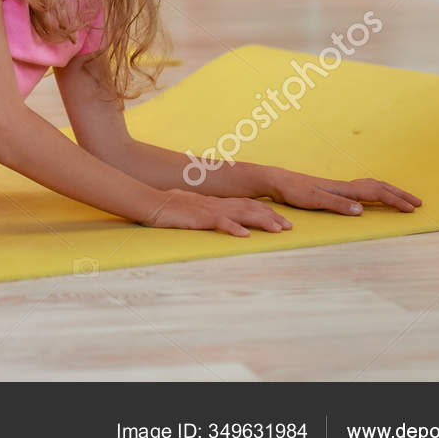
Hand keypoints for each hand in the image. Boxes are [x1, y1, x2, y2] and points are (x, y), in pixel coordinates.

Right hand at [142, 189, 291, 236]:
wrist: (149, 202)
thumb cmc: (166, 207)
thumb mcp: (189, 209)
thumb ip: (203, 212)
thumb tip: (211, 218)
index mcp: (215, 203)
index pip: (245, 205)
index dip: (265, 211)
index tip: (280, 220)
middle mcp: (216, 204)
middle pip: (249, 208)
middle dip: (271, 217)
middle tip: (289, 226)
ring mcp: (208, 210)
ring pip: (240, 214)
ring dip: (260, 221)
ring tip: (277, 230)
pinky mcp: (199, 218)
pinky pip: (219, 223)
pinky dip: (233, 228)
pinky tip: (245, 235)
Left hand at [263, 168, 420, 214]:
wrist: (278, 181)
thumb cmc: (293, 190)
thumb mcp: (314, 200)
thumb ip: (337, 204)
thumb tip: (361, 210)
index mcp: (344, 189)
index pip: (376, 194)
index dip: (395, 201)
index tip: (413, 209)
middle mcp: (345, 186)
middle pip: (379, 188)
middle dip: (399, 195)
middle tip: (418, 203)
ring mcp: (340, 187)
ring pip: (372, 186)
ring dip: (390, 192)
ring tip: (403, 198)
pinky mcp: (334, 189)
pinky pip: (363, 189)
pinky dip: (376, 191)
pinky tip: (376, 196)